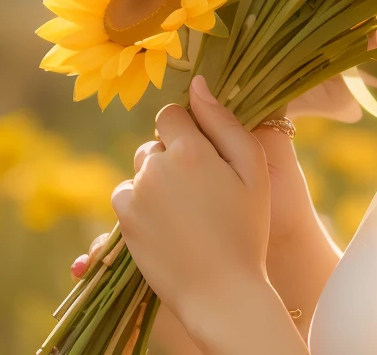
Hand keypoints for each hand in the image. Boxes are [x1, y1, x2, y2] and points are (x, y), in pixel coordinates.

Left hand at [113, 77, 290, 349]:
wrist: (222, 292)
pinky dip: (140, 203)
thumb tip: (197, 83)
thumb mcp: (252, 167)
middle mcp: (156, 166)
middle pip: (155, 142)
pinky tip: (167, 223)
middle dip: (173, 155)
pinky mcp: (124, 221)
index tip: (204, 153)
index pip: (171, 113)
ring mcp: (136, 195)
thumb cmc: (246, 228)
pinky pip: (125, 195)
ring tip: (185, 210)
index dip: (188, 129)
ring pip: (141, 169)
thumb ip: (223, 121)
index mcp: (190, 149)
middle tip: (201, 188)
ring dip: (156, 179)